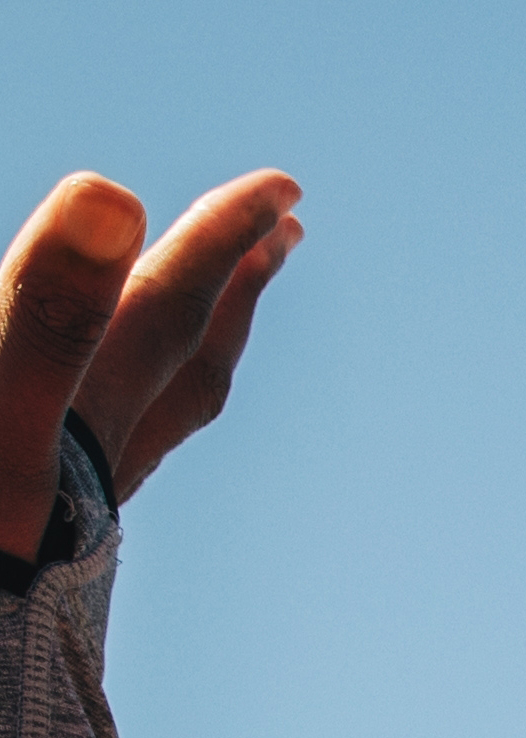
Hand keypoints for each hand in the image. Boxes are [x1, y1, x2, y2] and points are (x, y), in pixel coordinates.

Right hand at [0, 168, 301, 568]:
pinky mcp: (23, 549)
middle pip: (182, 364)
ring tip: (211, 312)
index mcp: (83, 419)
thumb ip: (51, 311)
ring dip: (183, 354)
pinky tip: (98, 429)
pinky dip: (108, 420)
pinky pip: (87, 464)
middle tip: (287, 230)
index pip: (169, 309)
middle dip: (227, 288)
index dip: (222, 239)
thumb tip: (119, 196)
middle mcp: (91, 464)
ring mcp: (59, 510)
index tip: (288, 188)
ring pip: (146, 418)